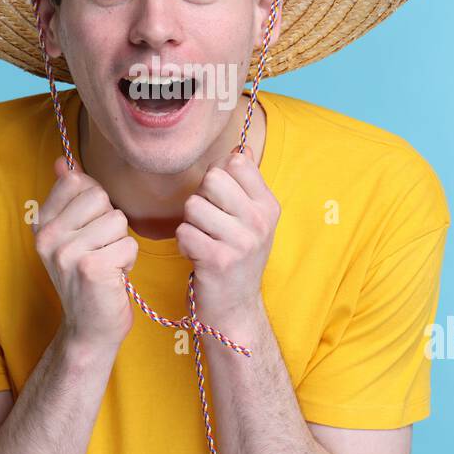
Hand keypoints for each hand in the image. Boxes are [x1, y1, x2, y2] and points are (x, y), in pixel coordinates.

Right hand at [32, 156, 136, 350]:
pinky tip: (113, 278)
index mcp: (41, 224)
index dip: (95, 203)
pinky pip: (128, 245)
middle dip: (110, 223)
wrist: (88, 329)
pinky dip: (128, 263)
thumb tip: (62, 161)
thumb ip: (68, 196)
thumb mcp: (70, 234)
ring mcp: (67, 253)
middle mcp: (48, 237)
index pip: (77, 181)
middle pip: (100, 197)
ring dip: (120, 244)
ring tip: (106, 265)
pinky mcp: (91, 268)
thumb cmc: (86, 277)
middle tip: (99, 250)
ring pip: (118, 221)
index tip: (88, 230)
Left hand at [175, 148, 279, 326]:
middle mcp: (260, 221)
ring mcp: (241, 242)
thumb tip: (241, 146)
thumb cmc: (238, 256)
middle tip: (209, 222)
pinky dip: (184, 243)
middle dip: (201, 197)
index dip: (218, 176)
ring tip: (204, 240)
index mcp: (269, 206)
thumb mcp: (252, 218)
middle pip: (212, 179)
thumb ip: (246, 181)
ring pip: (193, 205)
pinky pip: (184, 232)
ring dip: (191, 223)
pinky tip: (197, 255)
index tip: (220, 200)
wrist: (236, 307)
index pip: (236, 162)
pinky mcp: (218, 260)